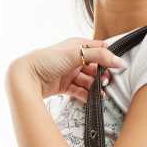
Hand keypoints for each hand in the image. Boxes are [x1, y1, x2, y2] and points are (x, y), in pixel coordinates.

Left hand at [8, 37, 127, 100]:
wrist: (26, 78)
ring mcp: (68, 73)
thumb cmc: (47, 61)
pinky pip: (80, 91)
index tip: (119, 67)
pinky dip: (87, 96)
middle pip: (95, 67)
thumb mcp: (76, 54)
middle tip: (108, 82)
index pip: (99, 50)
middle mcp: (73, 59)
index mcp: (76, 46)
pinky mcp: (64, 86)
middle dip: (103, 75)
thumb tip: (120, 61)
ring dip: (96, 87)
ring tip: (103, 94)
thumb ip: (100, 56)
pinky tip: (94, 100)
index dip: (109, 58)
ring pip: (88, 81)